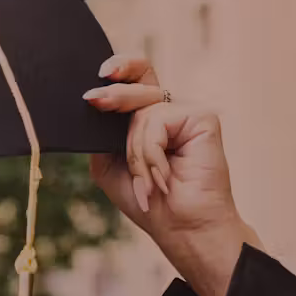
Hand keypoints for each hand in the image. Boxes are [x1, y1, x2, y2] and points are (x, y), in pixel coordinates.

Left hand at [86, 56, 257, 295]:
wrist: (181, 228)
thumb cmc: (149, 201)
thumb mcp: (109, 163)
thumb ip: (103, 132)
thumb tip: (92, 101)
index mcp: (149, 115)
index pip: (135, 77)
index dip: (121, 66)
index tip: (101, 72)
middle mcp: (170, 108)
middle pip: (139, 80)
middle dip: (114, 93)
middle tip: (94, 100)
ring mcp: (187, 111)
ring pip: (142, 109)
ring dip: (134, 151)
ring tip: (145, 181)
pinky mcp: (203, 117)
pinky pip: (157, 119)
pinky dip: (151, 152)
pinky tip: (163, 177)